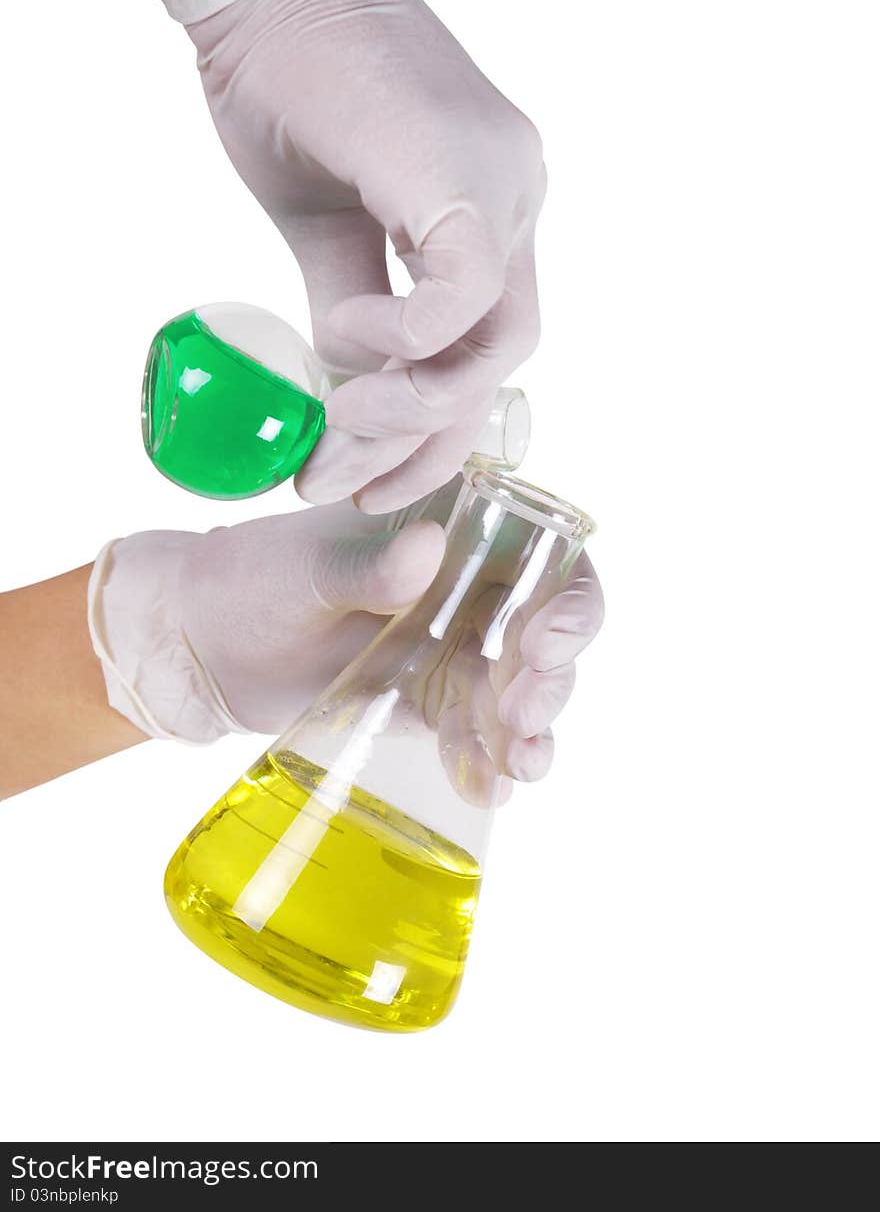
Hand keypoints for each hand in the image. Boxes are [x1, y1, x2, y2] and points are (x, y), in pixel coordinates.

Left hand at [89, 492, 602, 790]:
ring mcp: (450, 646)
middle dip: (550, 678)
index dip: (566, 598)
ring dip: (531, 728)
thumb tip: (429, 549)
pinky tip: (489, 787)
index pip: (544, 553)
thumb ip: (366, 566)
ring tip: (521, 766)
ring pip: (519, 688)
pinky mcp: (427, 700)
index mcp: (452, 526)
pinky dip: (487, 760)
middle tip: (523, 715)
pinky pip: (475, 731)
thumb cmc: (247, 580)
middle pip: (545, 631)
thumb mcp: (303, 569)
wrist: (199, 646)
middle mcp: (466, 585)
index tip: (542, 642)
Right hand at [117, 0, 544, 511]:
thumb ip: (349, 314)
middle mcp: (519, 200)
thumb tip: (342, 399)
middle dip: (425, 441)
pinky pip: (462, 294)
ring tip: (337, 426)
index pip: (484, 346)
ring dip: (413, 407)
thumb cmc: (284, 91)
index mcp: (489, 214)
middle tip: (343, 482)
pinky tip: (346, 341)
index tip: (364, 479)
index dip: (432, 430)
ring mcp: (506, 183)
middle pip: (504, 360)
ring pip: (502, 342)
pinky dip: (403, 340)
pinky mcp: (464, 171)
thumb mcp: (320, 232)